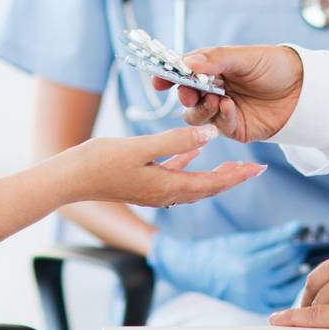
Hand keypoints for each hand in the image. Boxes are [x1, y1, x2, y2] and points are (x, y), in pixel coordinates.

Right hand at [65, 125, 264, 206]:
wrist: (70, 178)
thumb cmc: (101, 161)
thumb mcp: (141, 147)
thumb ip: (177, 140)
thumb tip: (211, 135)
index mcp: (168, 187)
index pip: (212, 183)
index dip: (237, 175)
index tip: (259, 168)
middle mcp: (164, 194)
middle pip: (208, 187)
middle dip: (232, 177)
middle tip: (255, 167)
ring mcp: (153, 191)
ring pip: (194, 183)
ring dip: (214, 174)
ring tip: (233, 165)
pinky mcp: (143, 183)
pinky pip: (174, 174)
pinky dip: (188, 164)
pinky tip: (194, 152)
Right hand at [148, 223, 308, 314]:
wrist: (198, 270)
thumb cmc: (222, 250)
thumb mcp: (247, 240)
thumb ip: (275, 236)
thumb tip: (299, 228)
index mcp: (250, 266)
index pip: (284, 254)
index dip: (297, 244)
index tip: (303, 237)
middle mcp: (253, 286)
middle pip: (288, 271)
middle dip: (299, 258)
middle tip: (304, 248)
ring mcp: (253, 300)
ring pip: (288, 290)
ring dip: (298, 277)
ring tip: (301, 265)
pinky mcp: (253, 307)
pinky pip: (278, 303)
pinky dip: (288, 293)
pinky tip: (291, 281)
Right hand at [151, 44, 303, 142]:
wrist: (303, 89)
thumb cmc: (274, 66)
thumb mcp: (245, 58)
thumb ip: (216, 59)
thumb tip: (187, 62)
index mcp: (213, 68)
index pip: (183, 71)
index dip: (168, 75)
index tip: (158, 79)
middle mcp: (213, 89)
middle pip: (185, 96)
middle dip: (183, 95)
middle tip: (188, 92)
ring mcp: (222, 110)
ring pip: (195, 116)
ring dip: (201, 109)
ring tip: (215, 99)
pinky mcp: (234, 128)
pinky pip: (217, 127)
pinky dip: (220, 117)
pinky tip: (229, 107)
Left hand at [269, 245, 328, 329]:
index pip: (320, 274)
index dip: (311, 291)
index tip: (305, 301)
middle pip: (318, 292)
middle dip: (312, 307)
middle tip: (308, 320)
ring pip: (320, 306)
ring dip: (318, 318)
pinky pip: (316, 317)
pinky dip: (295, 319)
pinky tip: (280, 322)